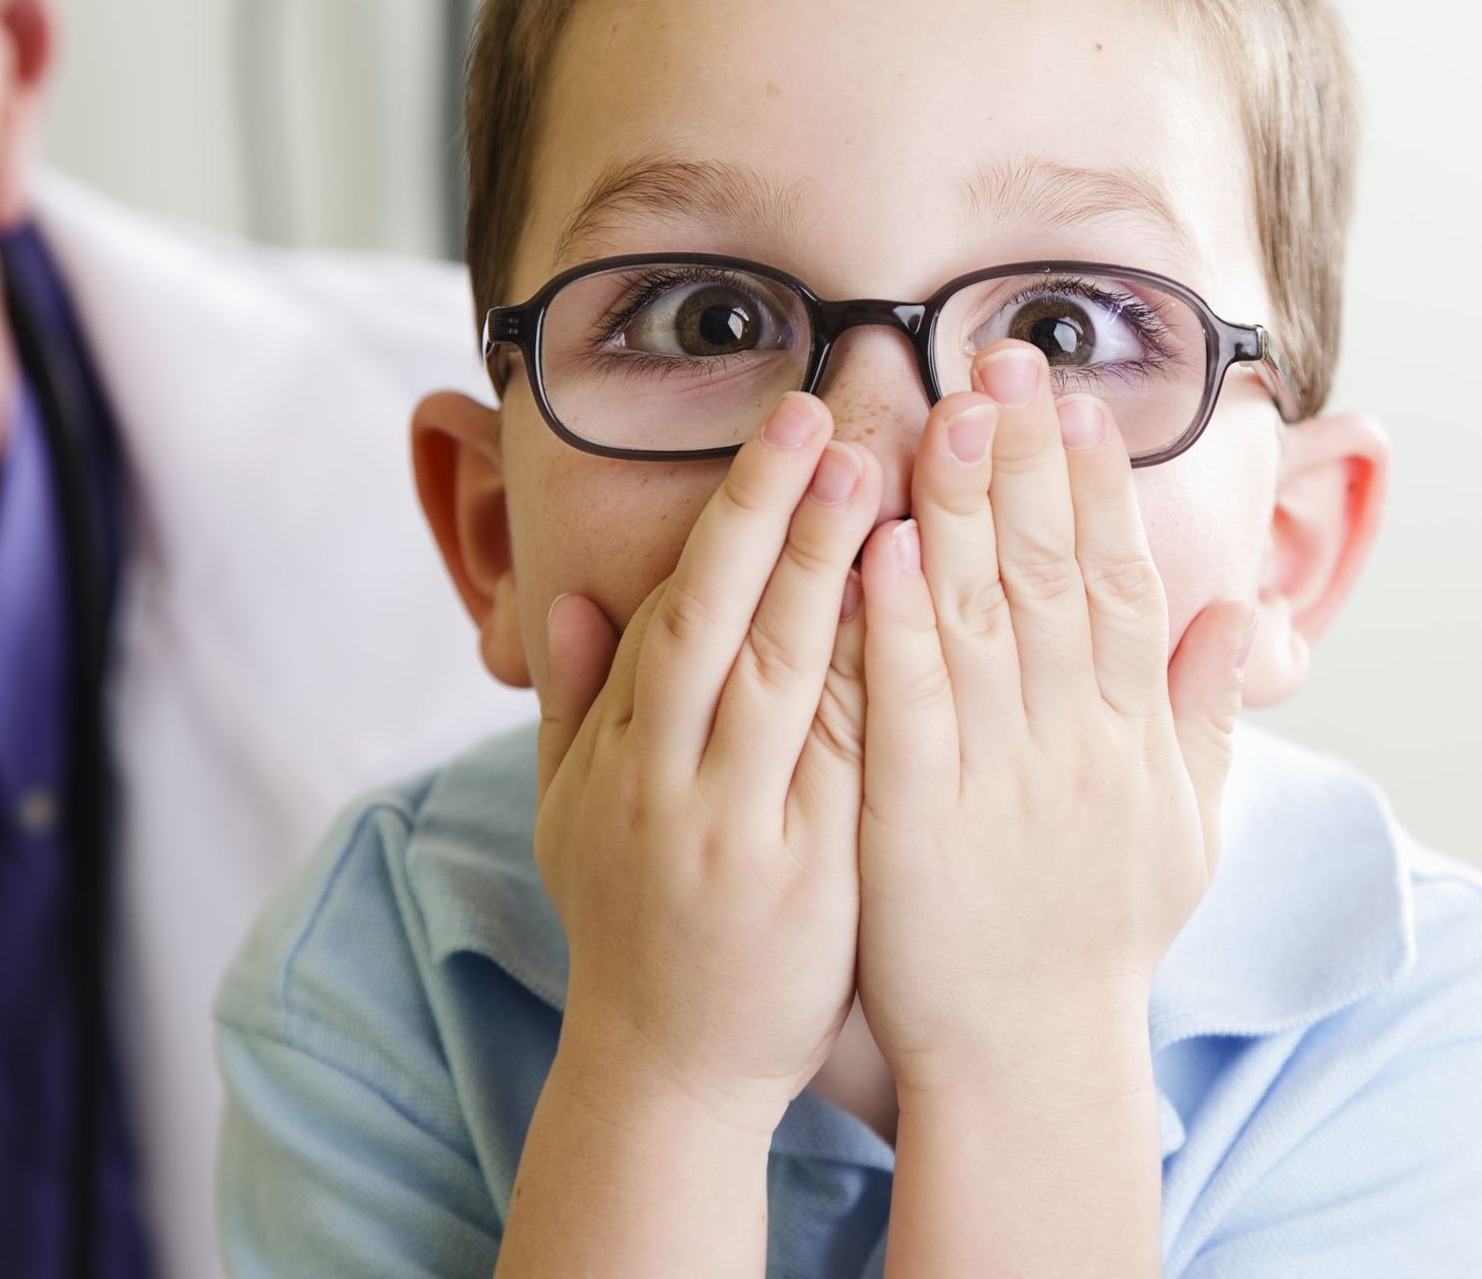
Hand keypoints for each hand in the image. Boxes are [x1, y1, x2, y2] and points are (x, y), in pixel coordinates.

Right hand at [533, 391, 882, 1133]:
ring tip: (882, 485)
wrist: (667, 1064)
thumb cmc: (627, 916)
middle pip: (721, 626)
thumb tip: (567, 597)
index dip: (731, 519)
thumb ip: (574, 702)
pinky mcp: (803, 882)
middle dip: (774, 516)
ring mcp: (735, 834)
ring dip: (827, 578)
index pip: (674, 613)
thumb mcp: (569, 810)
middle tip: (828, 417)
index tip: (786, 432)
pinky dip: (870, 685)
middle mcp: (667, 783)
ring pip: (780, 685)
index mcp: (618, 755)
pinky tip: (914, 616)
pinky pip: (841, 767)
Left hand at [855, 340, 1252, 1097]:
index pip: (1116, 583)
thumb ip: (1209, 715)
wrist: (1031, 1059)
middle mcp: (1073, 743)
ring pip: (980, 620)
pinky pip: (908, 707)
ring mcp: (996, 778)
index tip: (1072, 401)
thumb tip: (1245, 613)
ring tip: (945, 413)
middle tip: (1003, 360)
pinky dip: (897, 622)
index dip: (1094, 487)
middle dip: (1027, 462)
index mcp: (1130, 736)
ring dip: (963, 511)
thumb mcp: (1187, 828)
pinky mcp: (915, 820)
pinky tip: (881, 543)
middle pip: (1050, 576)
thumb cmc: (1098, 939)